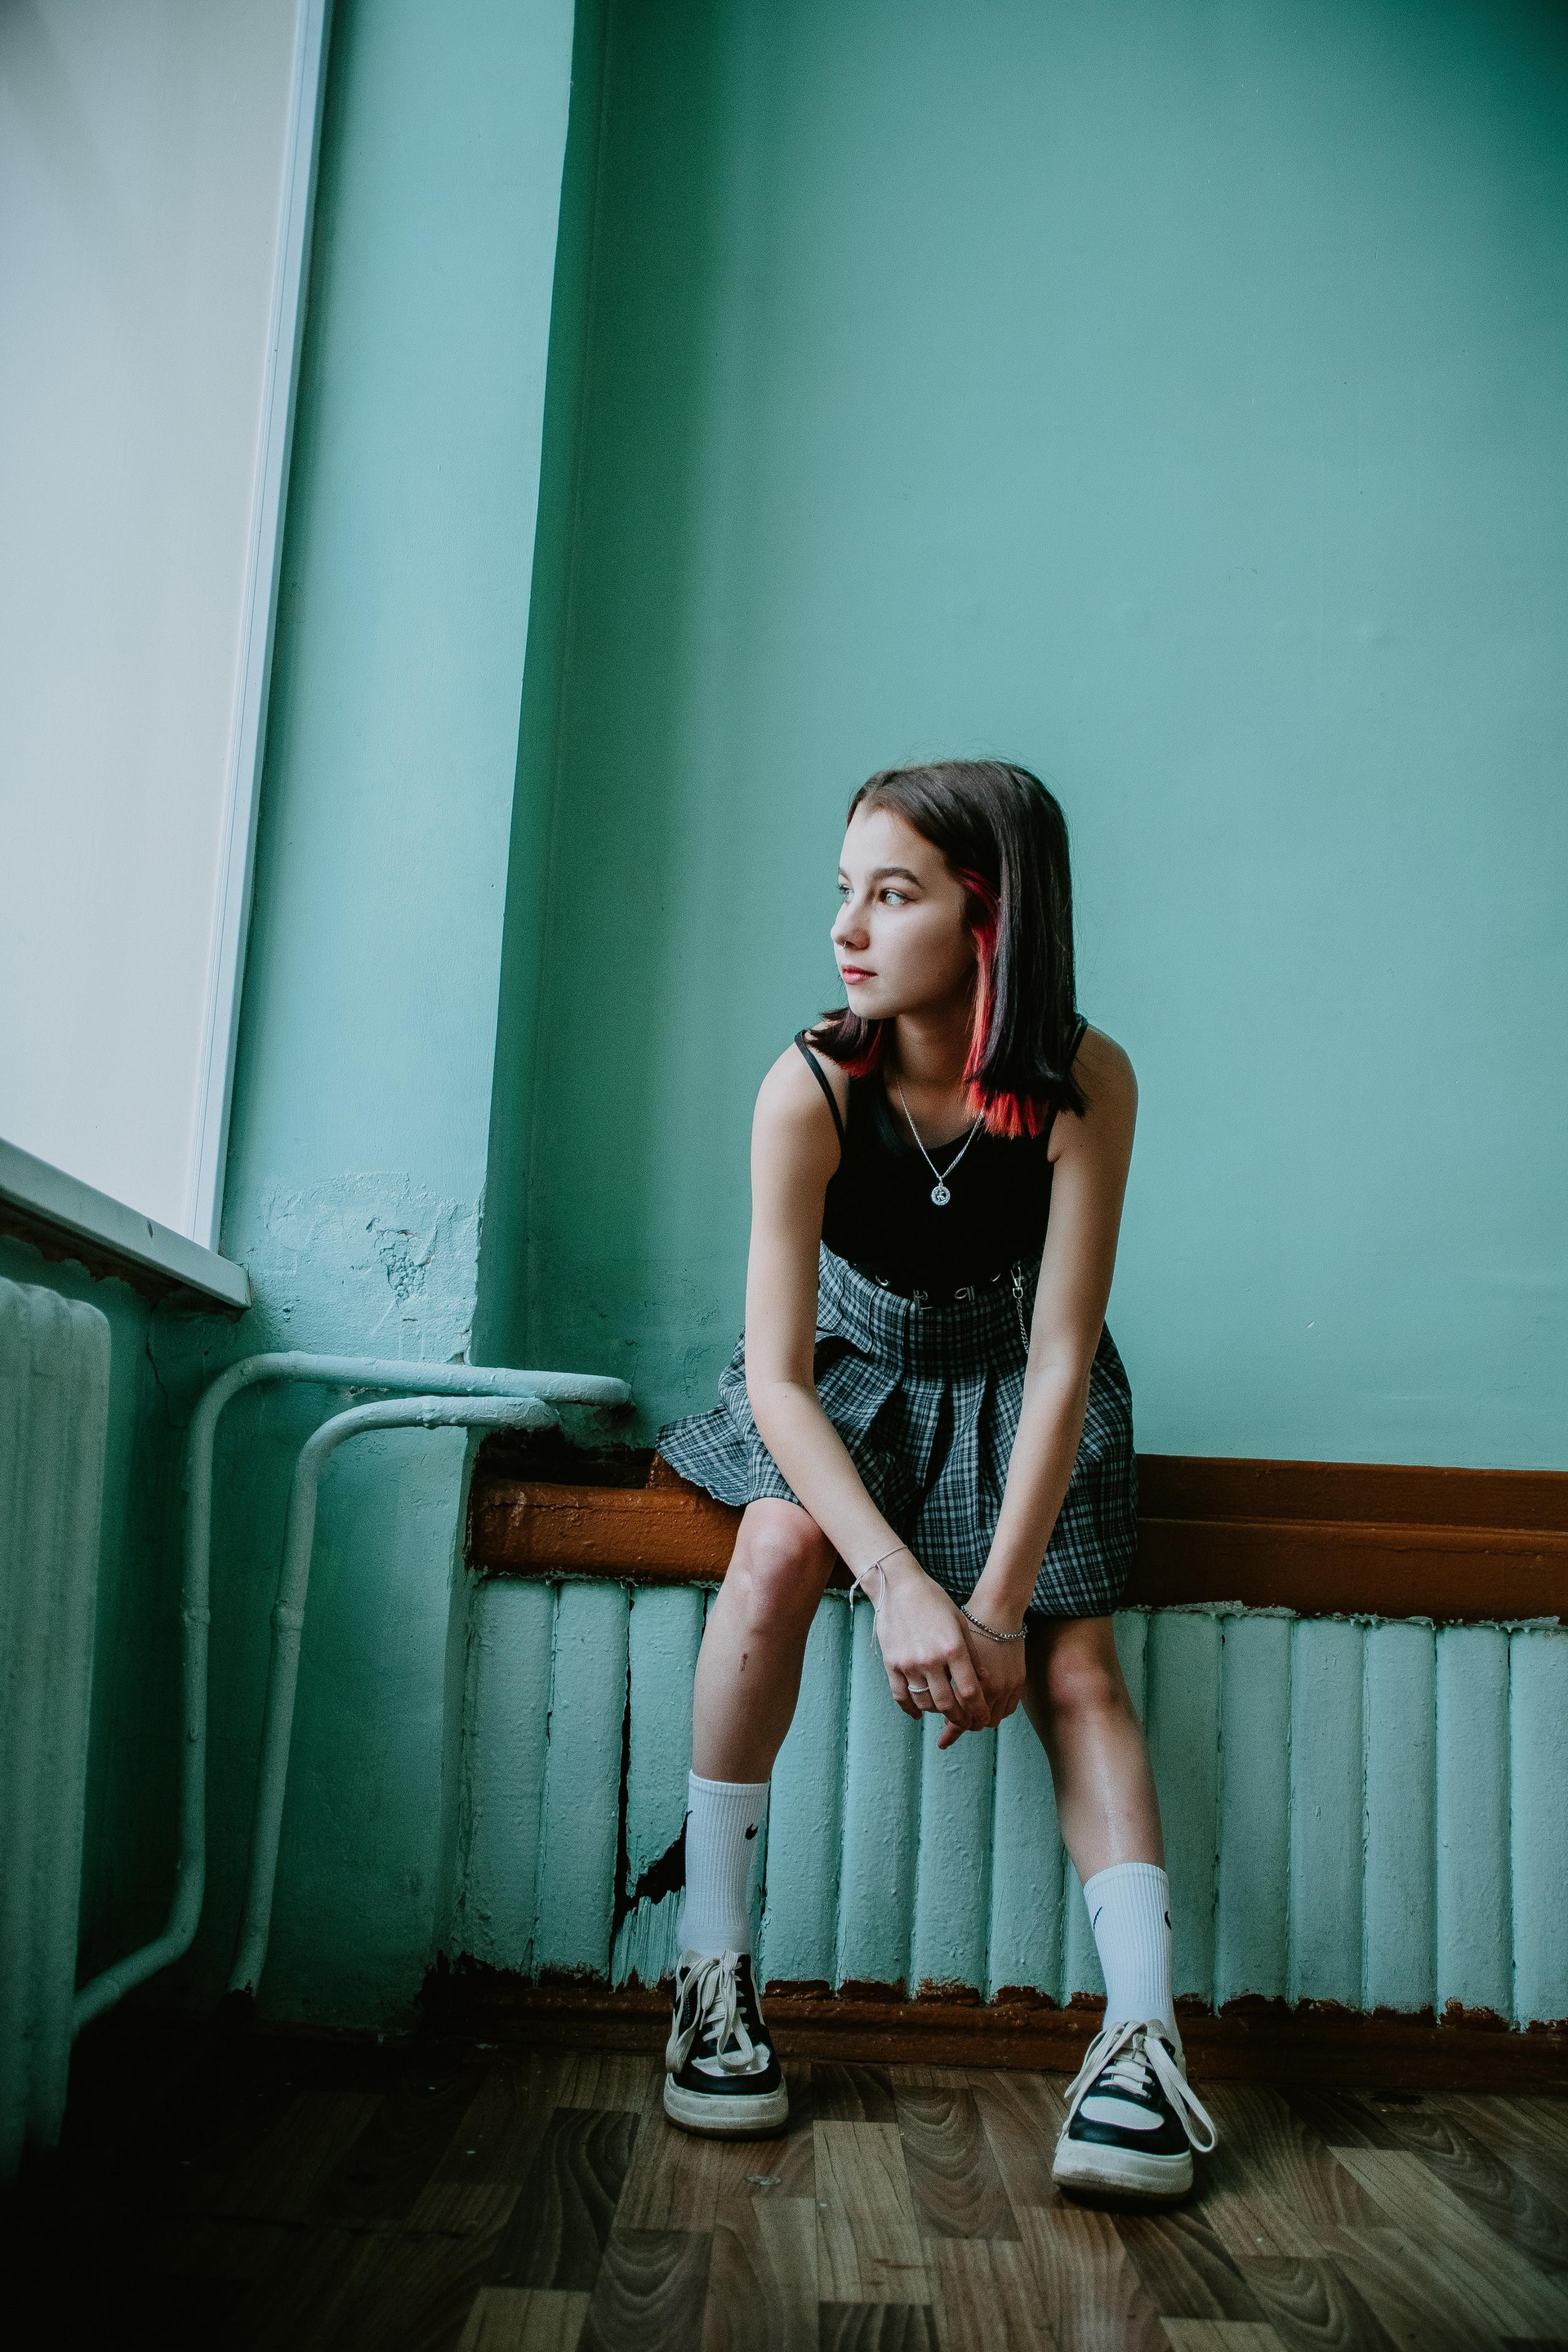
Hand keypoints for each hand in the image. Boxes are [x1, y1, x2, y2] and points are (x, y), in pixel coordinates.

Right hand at [871, 1556, 984, 1737]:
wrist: (899, 1587)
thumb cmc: (935, 1602)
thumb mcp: (960, 1623)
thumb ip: (972, 1654)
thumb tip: (983, 1681)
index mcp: (953, 1649)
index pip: (970, 1692)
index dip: (979, 1710)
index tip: (983, 1718)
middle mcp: (931, 1660)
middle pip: (948, 1704)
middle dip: (961, 1719)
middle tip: (967, 1723)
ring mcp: (909, 1664)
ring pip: (925, 1703)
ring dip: (938, 1712)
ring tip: (946, 1711)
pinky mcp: (891, 1664)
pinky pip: (901, 1696)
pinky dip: (911, 1709)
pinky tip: (919, 1714)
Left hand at [942, 1612, 1027, 1749]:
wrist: (997, 1610)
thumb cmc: (968, 1628)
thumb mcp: (950, 1653)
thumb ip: (947, 1680)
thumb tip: (942, 1704)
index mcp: (964, 1681)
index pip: (958, 1718)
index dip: (950, 1732)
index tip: (941, 1742)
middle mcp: (987, 1688)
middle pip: (976, 1722)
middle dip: (966, 1725)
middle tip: (957, 1723)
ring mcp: (1005, 1686)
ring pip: (994, 1718)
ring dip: (983, 1719)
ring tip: (972, 1714)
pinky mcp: (1018, 1681)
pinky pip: (1009, 1708)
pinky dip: (998, 1711)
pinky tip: (989, 1705)